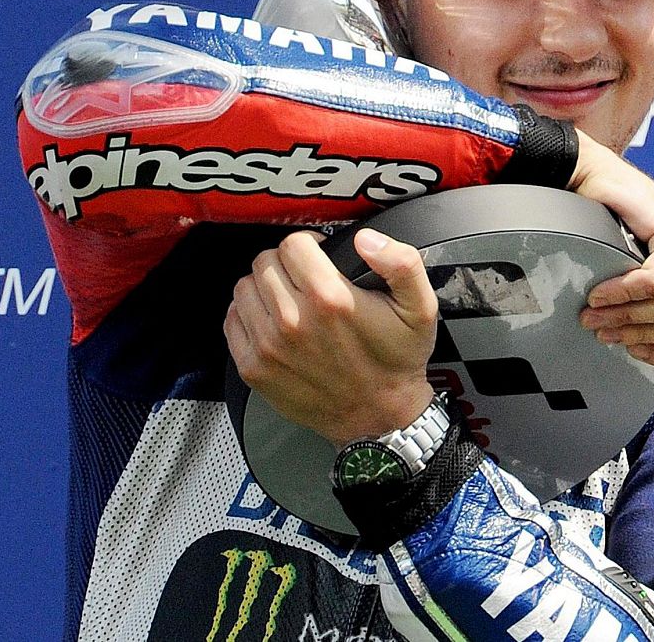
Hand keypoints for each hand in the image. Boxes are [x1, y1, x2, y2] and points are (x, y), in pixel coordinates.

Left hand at [223, 228, 437, 445]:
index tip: (319, 256)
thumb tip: (367, 239)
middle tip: (305, 279)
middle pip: (265, 262)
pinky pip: (232, 320)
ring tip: (288, 299)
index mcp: (331, 299)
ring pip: (245, 287)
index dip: (309, 245)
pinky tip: (272, 321)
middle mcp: (293, 320)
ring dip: (264, 287)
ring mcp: (269, 345)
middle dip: (285, 264)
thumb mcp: (421, 308)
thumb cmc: (397, 361)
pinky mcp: (254, 367)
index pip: (294, 244)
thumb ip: (402, 263)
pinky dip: (248, 314)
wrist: (378, 415)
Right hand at [568, 132, 653, 366]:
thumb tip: (649, 349)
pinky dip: (624, 295)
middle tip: (601, 329)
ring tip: (596, 312)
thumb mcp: (636, 277)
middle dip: (637, 334)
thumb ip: (652, 309)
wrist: (589, 181)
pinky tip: (602, 293)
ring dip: (625, 316)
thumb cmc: (607, 227)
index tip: (627, 347)